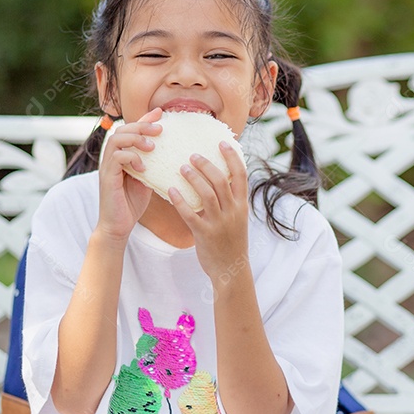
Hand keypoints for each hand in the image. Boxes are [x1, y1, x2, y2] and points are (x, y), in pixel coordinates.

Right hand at [95, 108, 162, 242]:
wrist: (118, 226)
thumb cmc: (131, 204)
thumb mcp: (146, 180)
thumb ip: (152, 165)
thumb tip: (168, 152)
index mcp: (121, 155)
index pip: (131, 130)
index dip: (144, 119)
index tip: (161, 113)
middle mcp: (112, 157)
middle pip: (122, 129)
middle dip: (142, 125)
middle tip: (160, 129)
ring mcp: (107, 167)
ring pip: (117, 139)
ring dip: (136, 139)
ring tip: (152, 146)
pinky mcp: (107, 177)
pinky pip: (116, 158)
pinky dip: (131, 158)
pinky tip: (143, 167)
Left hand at [169, 141, 249, 280]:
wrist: (231, 270)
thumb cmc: (232, 241)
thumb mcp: (238, 218)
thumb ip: (231, 199)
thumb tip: (220, 177)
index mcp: (242, 205)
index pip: (241, 175)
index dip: (232, 157)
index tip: (222, 143)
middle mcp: (233, 211)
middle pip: (221, 180)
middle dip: (206, 164)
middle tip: (193, 155)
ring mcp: (219, 223)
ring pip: (207, 194)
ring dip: (194, 178)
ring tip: (182, 167)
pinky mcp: (204, 234)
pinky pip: (190, 214)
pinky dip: (180, 200)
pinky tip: (171, 190)